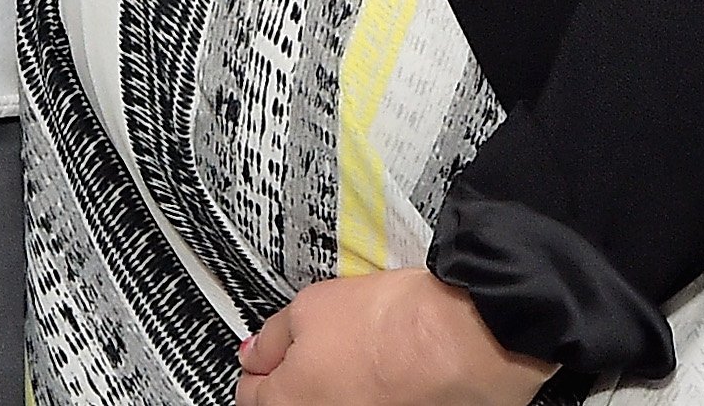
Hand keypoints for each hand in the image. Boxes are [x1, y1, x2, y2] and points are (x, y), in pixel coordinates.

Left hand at [237, 271, 555, 404]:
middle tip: (321, 350)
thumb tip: (253, 354)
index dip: (262, 366)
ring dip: (334, 390)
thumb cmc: (385, 326)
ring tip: (360, 360)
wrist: (454, 344)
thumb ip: (272, 337)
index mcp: (282, 405)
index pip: (249, 395)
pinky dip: (367, 395)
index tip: (274, 352)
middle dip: (298, 381)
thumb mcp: (309, 308)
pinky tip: (385, 374)